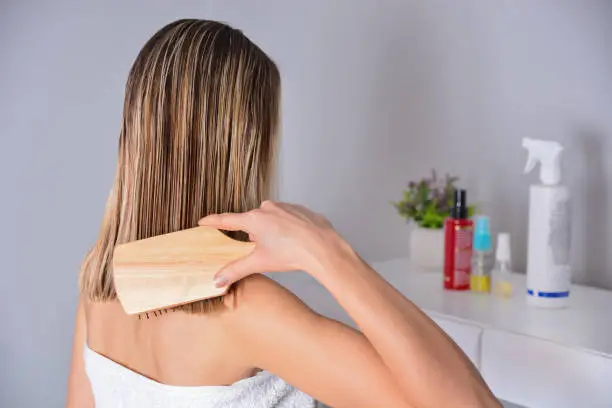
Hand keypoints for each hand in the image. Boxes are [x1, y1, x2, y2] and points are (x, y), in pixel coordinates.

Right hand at [198, 201, 352, 286]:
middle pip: (252, 222)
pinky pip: (289, 218)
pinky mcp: (301, 210)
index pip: (228, 220)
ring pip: (271, 219)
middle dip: (254, 235)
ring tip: (282, 247)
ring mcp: (286, 206)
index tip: (203, 221)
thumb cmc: (291, 253)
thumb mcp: (260, 262)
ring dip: (271, 231)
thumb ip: (237, 269)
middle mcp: (268, 208)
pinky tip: (294, 241)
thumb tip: (218, 280)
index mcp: (254, 219)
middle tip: (260, 249)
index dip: (214, 222)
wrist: (323, 247)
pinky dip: (288, 228)